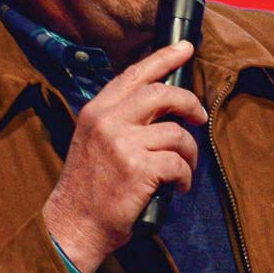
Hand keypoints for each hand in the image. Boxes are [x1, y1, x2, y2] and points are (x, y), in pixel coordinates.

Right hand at [43, 40, 207, 272]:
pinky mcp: (138, 168)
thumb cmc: (89, 188)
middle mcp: (108, 121)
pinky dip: (185, 177)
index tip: (185, 48)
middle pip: (162, 93)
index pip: (134, 74)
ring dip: (189, 152)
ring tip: (184, 168)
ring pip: (177, 133)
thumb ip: (119, 120)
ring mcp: (122, 143)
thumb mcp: (94, 141)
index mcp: (96, 111)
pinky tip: (177, 187)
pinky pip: (178, 163)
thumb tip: (161, 106)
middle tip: (200, 116)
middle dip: (189, 102)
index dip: (164, 57)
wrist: (73, 224)